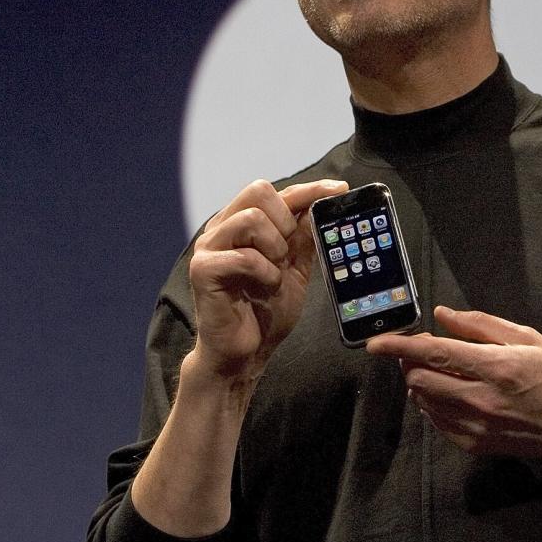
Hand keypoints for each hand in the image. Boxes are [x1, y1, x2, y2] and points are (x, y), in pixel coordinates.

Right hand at [187, 178, 347, 382]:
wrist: (244, 353)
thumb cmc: (264, 310)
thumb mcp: (294, 268)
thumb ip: (302, 236)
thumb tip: (321, 203)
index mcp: (241, 224)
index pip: (277, 192)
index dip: (309, 189)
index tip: (339, 189)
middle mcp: (222, 229)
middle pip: (258, 191)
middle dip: (285, 220)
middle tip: (287, 252)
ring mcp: (208, 247)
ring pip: (251, 218)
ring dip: (275, 247)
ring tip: (275, 272)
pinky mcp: (202, 270)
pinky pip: (244, 256)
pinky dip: (265, 273)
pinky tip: (266, 287)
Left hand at [366, 306, 541, 464]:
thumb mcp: (527, 338)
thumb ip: (481, 325)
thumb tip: (442, 315)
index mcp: (494, 367)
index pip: (432, 353)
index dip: (398, 345)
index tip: (375, 343)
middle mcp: (480, 399)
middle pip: (418, 379)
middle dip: (410, 361)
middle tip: (424, 349)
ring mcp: (474, 426)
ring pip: (423, 400)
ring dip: (421, 381)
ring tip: (442, 369)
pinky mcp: (473, 444)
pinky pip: (435, 420)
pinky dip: (433, 402)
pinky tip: (452, 391)